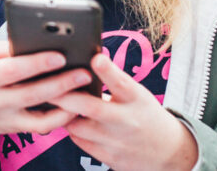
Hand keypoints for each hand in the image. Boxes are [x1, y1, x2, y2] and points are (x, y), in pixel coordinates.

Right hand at [0, 40, 90, 134]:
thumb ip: (10, 48)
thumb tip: (40, 41)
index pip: (13, 70)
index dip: (38, 63)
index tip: (60, 55)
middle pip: (32, 94)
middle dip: (62, 84)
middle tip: (85, 73)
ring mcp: (4, 118)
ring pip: (40, 117)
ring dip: (66, 106)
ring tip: (85, 93)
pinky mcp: (12, 129)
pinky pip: (40, 127)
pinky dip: (59, 119)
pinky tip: (74, 107)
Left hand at [53, 53, 198, 170]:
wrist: (168, 152)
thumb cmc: (144, 114)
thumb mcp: (138, 95)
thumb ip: (115, 82)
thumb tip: (86, 63)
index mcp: (137, 99)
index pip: (122, 83)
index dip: (108, 71)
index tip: (96, 58)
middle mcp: (127, 121)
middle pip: (92, 107)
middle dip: (67, 97)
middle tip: (48, 85)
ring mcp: (117, 142)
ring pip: (78, 127)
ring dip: (63, 114)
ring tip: (53, 102)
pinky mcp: (109, 158)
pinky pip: (80, 141)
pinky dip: (71, 130)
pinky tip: (68, 121)